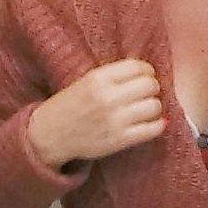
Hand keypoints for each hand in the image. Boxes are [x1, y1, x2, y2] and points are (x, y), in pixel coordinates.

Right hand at [27, 59, 164, 168]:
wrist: (50, 135)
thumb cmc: (70, 105)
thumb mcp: (86, 81)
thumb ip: (114, 76)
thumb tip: (149, 75)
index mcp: (98, 78)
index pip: (139, 67)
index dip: (147, 71)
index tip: (144, 77)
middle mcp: (108, 97)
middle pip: (150, 86)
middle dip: (151, 88)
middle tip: (144, 94)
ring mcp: (115, 120)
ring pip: (154, 106)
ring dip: (153, 107)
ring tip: (144, 110)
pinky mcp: (119, 140)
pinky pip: (153, 129)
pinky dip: (156, 125)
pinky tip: (148, 124)